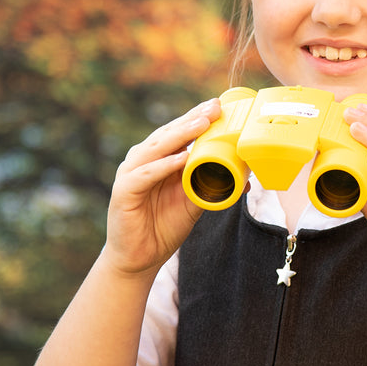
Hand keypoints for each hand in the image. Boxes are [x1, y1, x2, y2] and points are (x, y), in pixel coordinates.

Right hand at [103, 98, 220, 276]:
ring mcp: (131, 175)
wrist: (139, 259)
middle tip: (213, 108)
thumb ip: (210, 186)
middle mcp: (142, 161)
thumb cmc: (162, 227)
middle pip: (168, 135)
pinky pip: (145, 175)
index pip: (178, 133)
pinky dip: (163, 166)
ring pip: (156, 149)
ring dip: (180, 135)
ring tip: (202, 125)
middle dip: (192, 120)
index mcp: (158, 160)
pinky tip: (181, 158)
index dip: (196, 118)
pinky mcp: (124, 192)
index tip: (218, 106)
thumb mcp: (193, 202)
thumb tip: (243, 179)